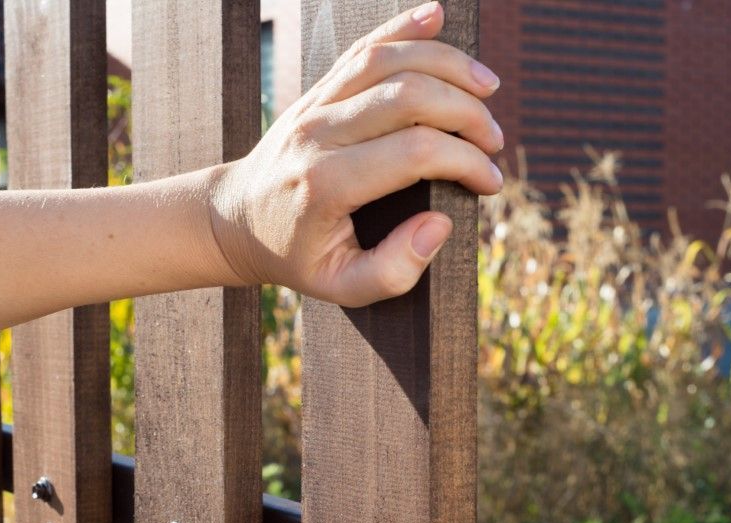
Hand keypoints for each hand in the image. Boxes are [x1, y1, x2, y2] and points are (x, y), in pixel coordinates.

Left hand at [211, 1, 502, 306]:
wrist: (236, 221)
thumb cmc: (294, 256)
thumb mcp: (340, 286)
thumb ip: (394, 270)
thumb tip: (440, 224)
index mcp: (326, 184)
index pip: (414, 153)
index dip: (465, 162)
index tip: (490, 182)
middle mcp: (318, 135)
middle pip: (407, 96)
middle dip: (466, 113)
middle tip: (494, 140)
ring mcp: (313, 105)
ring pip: (386, 60)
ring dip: (446, 64)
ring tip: (487, 86)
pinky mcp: (316, 90)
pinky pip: (361, 48)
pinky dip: (402, 28)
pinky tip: (437, 15)